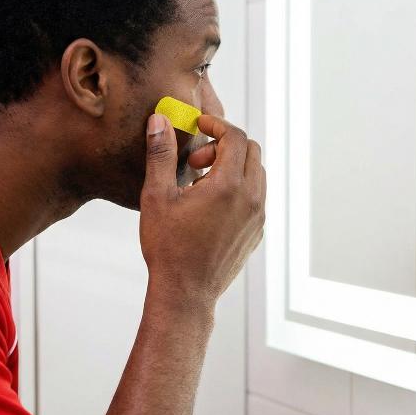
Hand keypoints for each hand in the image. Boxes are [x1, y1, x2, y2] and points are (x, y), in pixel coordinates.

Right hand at [139, 113, 265, 310]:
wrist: (185, 293)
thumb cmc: (168, 247)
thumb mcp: (157, 196)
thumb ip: (161, 154)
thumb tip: (159, 121)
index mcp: (229, 185)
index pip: (236, 137)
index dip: (217, 124)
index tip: (199, 124)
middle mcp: (251, 199)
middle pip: (252, 151)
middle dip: (224, 145)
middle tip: (196, 160)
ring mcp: (258, 217)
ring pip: (257, 174)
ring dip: (233, 166)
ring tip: (200, 183)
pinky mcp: (257, 232)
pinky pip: (256, 197)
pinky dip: (239, 188)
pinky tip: (210, 203)